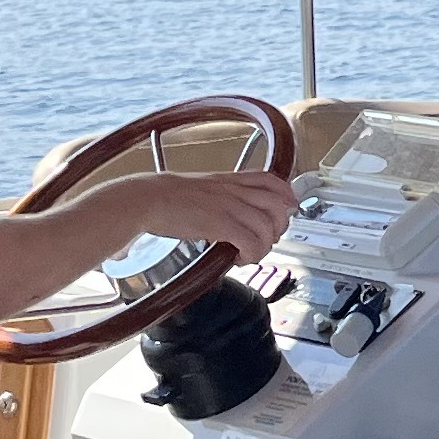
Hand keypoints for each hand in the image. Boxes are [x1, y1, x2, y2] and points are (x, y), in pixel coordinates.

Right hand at [83, 165, 300, 266]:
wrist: (148, 198)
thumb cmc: (168, 196)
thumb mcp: (202, 187)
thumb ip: (221, 195)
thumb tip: (230, 215)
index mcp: (230, 179)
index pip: (270, 179)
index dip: (286, 194)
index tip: (290, 206)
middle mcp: (234, 190)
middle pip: (278, 205)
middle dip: (280, 226)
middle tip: (266, 240)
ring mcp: (229, 206)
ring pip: (268, 226)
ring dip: (264, 245)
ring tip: (249, 254)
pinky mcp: (220, 224)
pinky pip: (251, 241)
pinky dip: (251, 254)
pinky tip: (237, 258)